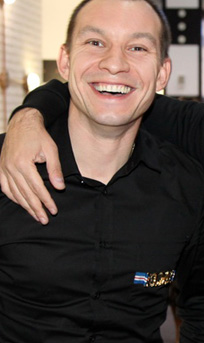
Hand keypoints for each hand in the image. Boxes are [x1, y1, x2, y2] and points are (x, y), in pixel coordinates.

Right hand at [0, 109, 63, 223]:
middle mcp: (11, 167)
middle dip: (36, 208)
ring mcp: (3, 168)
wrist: (21, 123)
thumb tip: (59, 187)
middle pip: (25, 194)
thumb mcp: (51, 150)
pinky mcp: (1, 168)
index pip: (37, 188)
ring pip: (15, 193)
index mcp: (23, 163)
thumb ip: (55, 169)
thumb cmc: (38, 136)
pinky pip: (5, 187)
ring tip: (36, 216)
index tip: (53, 210)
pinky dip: (13, 197)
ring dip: (25, 206)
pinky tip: (22, 204)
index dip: (46, 201)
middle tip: (45, 219)